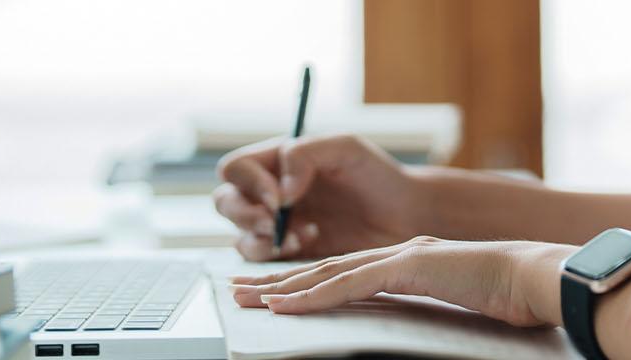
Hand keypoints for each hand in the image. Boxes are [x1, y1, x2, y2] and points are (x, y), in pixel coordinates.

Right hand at [214, 134, 423, 260]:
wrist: (404, 215)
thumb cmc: (377, 175)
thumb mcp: (346, 148)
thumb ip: (306, 154)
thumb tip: (279, 189)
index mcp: (276, 161)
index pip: (236, 168)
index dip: (249, 183)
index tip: (278, 196)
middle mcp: (269, 193)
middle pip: (226, 203)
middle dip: (245, 215)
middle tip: (274, 222)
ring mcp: (276, 226)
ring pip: (239, 236)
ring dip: (261, 239)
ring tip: (302, 236)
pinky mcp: (289, 254)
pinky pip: (261, 260)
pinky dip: (275, 256)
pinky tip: (307, 244)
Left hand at [228, 236, 577, 326]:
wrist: (538, 278)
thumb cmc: (511, 297)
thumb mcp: (458, 305)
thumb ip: (429, 308)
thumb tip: (411, 329)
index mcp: (410, 261)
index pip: (346, 273)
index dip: (306, 283)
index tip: (273, 293)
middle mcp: (398, 253)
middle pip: (325, 268)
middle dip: (278, 280)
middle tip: (238, 290)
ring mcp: (401, 256)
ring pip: (327, 272)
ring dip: (282, 287)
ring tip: (246, 298)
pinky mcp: (406, 267)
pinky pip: (348, 284)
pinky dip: (312, 296)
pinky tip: (284, 304)